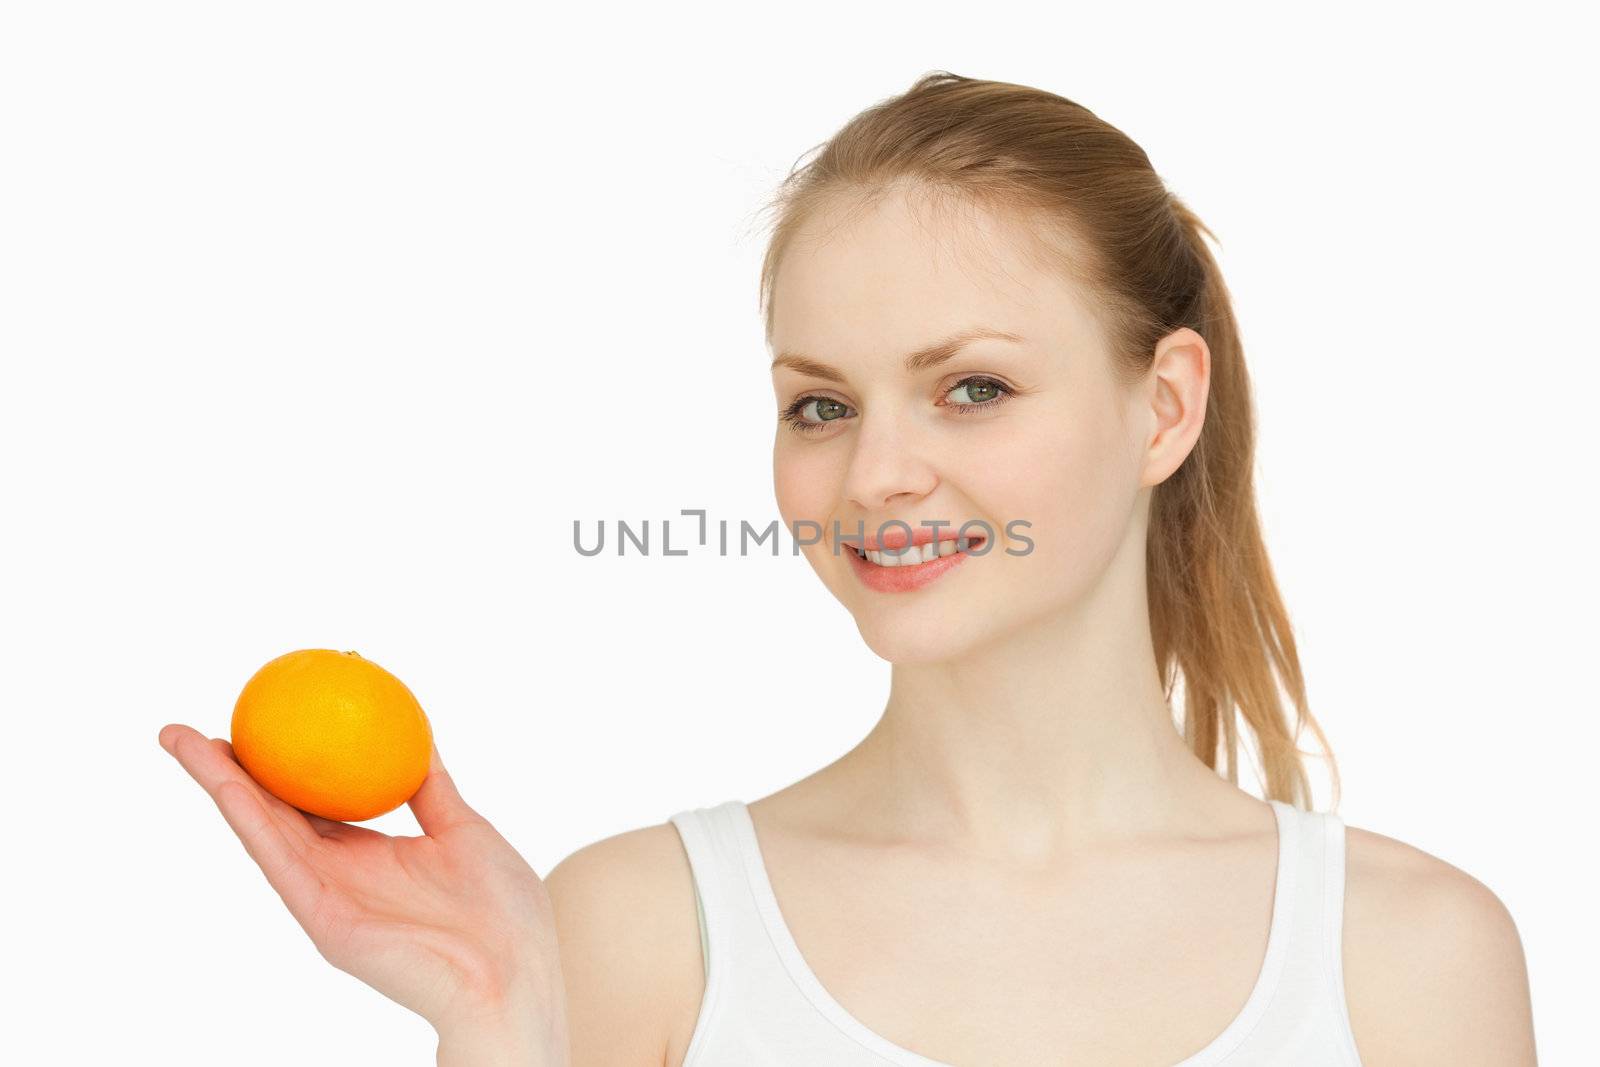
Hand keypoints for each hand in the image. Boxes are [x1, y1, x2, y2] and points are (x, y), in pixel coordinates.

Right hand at [158, 723, 569, 1062]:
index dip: (278, 763)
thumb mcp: (464, 828)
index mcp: (368, 854)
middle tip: (187, 727)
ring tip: (181, 740)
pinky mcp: (325, 920)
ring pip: (261, 829)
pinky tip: (227, 783)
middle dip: (226, 770)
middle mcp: (336, 873)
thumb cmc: (502, 911)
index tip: (258, 715)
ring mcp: (326, 896)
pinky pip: (283, 861)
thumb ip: (433, 788)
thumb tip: (418, 731)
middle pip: (270, 810)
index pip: (309, 800)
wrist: (517, 973)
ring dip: (218, 783)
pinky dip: (251, 820)